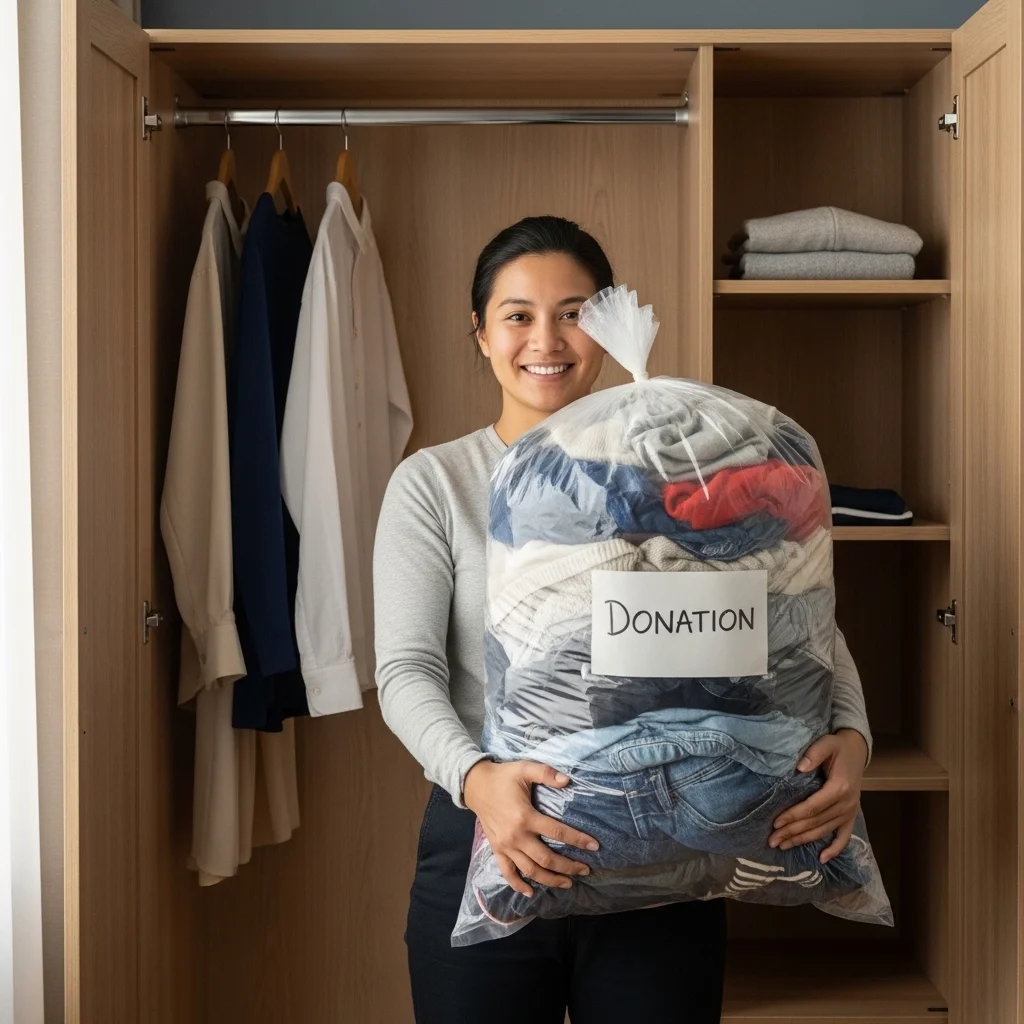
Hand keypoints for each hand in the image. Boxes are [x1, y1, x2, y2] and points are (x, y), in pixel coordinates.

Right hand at [462, 759, 599, 897]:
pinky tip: (530, 892)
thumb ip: (546, 773)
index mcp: (525, 817)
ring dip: (550, 879)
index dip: (578, 840)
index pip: (557, 832)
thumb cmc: (503, 776)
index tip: (594, 846)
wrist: (475, 785)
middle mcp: (516, 836)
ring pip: (530, 871)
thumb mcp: (525, 768)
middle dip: (568, 867)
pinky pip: (507, 872)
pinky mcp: (497, 849)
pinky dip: (518, 885)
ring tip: (568, 883)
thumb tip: (568, 780)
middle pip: (546, 859)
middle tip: (585, 870)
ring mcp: (505, 846)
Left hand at [768, 728, 867, 864]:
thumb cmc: (837, 747)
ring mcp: (850, 812)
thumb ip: (813, 754)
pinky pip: (844, 837)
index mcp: (839, 788)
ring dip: (804, 840)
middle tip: (772, 840)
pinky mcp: (852, 816)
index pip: (812, 807)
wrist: (856, 751)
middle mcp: (846, 804)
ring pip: (824, 831)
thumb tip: (800, 767)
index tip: (775, 823)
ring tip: (784, 846)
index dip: (793, 816)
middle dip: (792, 832)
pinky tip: (822, 859)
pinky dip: (835, 849)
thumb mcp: (826, 744)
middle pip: (815, 823)